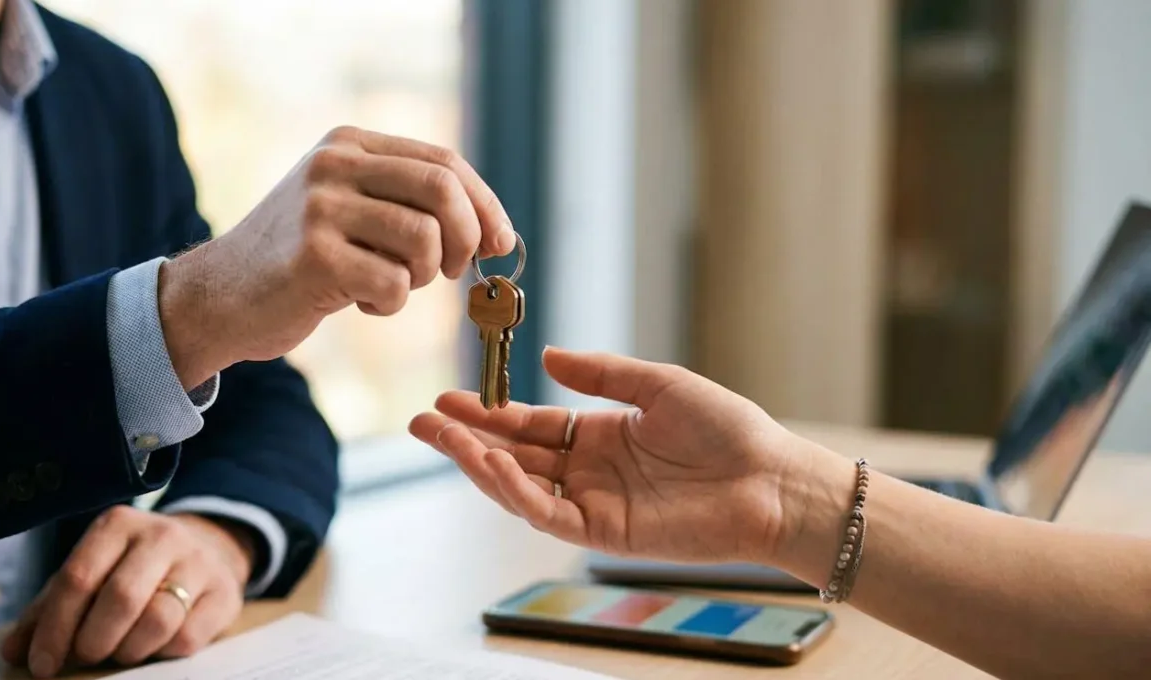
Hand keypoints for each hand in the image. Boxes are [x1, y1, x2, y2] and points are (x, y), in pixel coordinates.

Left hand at [1, 507, 254, 676]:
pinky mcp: (224, 593)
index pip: (79, 577)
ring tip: (120, 652)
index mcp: (117, 525)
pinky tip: (154, 647)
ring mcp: (198, 562)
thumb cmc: (132, 568)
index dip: (55, 628)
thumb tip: (14, 651)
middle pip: (120, 598)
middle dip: (94, 641)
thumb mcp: (90, 574)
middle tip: (85, 657)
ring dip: (129, 650)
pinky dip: (163, 653)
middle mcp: (161, 535)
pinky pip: (188, 637)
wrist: (206, 550)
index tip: (42, 665)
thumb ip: (49, 609)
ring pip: (158, 620)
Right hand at [161, 126, 514, 387]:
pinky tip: (357, 302)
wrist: (221, 296)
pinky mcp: (314, 256)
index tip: (500, 242)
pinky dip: (390, 303)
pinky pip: (393, 284)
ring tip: (389, 285)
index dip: (484, 204)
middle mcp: (334, 164)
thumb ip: (408, 202)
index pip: (444, 162)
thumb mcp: (349, 207)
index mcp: (348, 144)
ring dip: (422, 278)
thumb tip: (494, 231)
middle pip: (442, 189)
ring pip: (423, 240)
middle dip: (466, 237)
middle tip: (453, 271)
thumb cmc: (302, 258)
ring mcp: (320, 207)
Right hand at [409, 347, 825, 565]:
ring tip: (444, 438)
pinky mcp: (603, 532)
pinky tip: (493, 465)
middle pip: (513, 455)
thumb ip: (601, 374)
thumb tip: (545, 357)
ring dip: (479, 464)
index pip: (529, 425)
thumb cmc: (727, 429)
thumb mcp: (659, 385)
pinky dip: (515, 492)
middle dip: (466, 439)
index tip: (449, 397)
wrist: (771, 479)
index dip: (488, 413)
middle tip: (422, 420)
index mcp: (599, 435)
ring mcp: (593, 503)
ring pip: (520, 487)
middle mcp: (588, 471)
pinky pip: (547, 514)